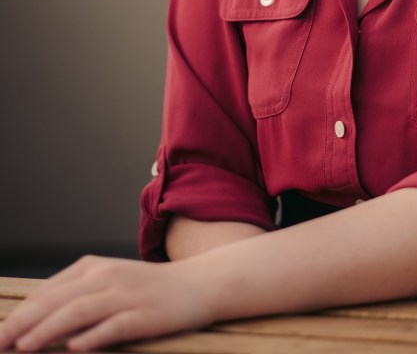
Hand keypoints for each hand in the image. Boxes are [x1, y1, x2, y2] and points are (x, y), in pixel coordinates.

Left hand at [0, 254, 220, 350]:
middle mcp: (107, 277)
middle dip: (24, 323)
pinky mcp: (145, 315)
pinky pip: (115, 326)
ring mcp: (126, 295)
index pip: (48, 291)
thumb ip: (76, 296)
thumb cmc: (148, 289)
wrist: (198, 284)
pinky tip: (76, 348)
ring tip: (25, 346)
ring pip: (81, 311)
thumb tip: (33, 321)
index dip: (20, 313)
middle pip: (58, 300)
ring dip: (50, 328)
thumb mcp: (109, 283)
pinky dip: (94, 337)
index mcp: (93, 268)